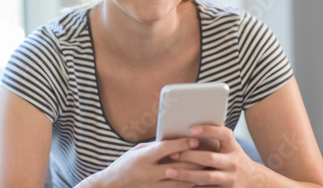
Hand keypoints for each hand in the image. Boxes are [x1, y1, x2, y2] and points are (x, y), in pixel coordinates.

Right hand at [85, 138, 201, 187]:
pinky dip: (190, 187)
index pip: (164, 149)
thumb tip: (176, 141)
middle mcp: (147, 174)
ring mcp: (152, 187)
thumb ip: (155, 147)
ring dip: (196, 176)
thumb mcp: (136, 151)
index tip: (195, 139)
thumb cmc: (125, 165)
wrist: (112, 186)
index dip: (180, 144)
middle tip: (210, 154)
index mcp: (141, 159)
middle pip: (176, 167)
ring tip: (210, 169)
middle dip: (194, 161)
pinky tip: (200, 183)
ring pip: (180, 183)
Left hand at [164, 125, 265, 186]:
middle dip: (189, 156)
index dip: (208, 130)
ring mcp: (231, 179)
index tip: (191, 129)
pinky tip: (177, 184)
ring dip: (186, 174)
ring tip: (169, 171)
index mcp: (233, 146)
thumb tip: (187, 126)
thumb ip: (214, 137)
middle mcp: (233, 162)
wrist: (254, 181)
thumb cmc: (232, 158)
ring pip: (206, 177)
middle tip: (172, 153)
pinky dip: (192, 187)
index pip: (223, 134)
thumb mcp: (229, 146)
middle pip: (209, 158)